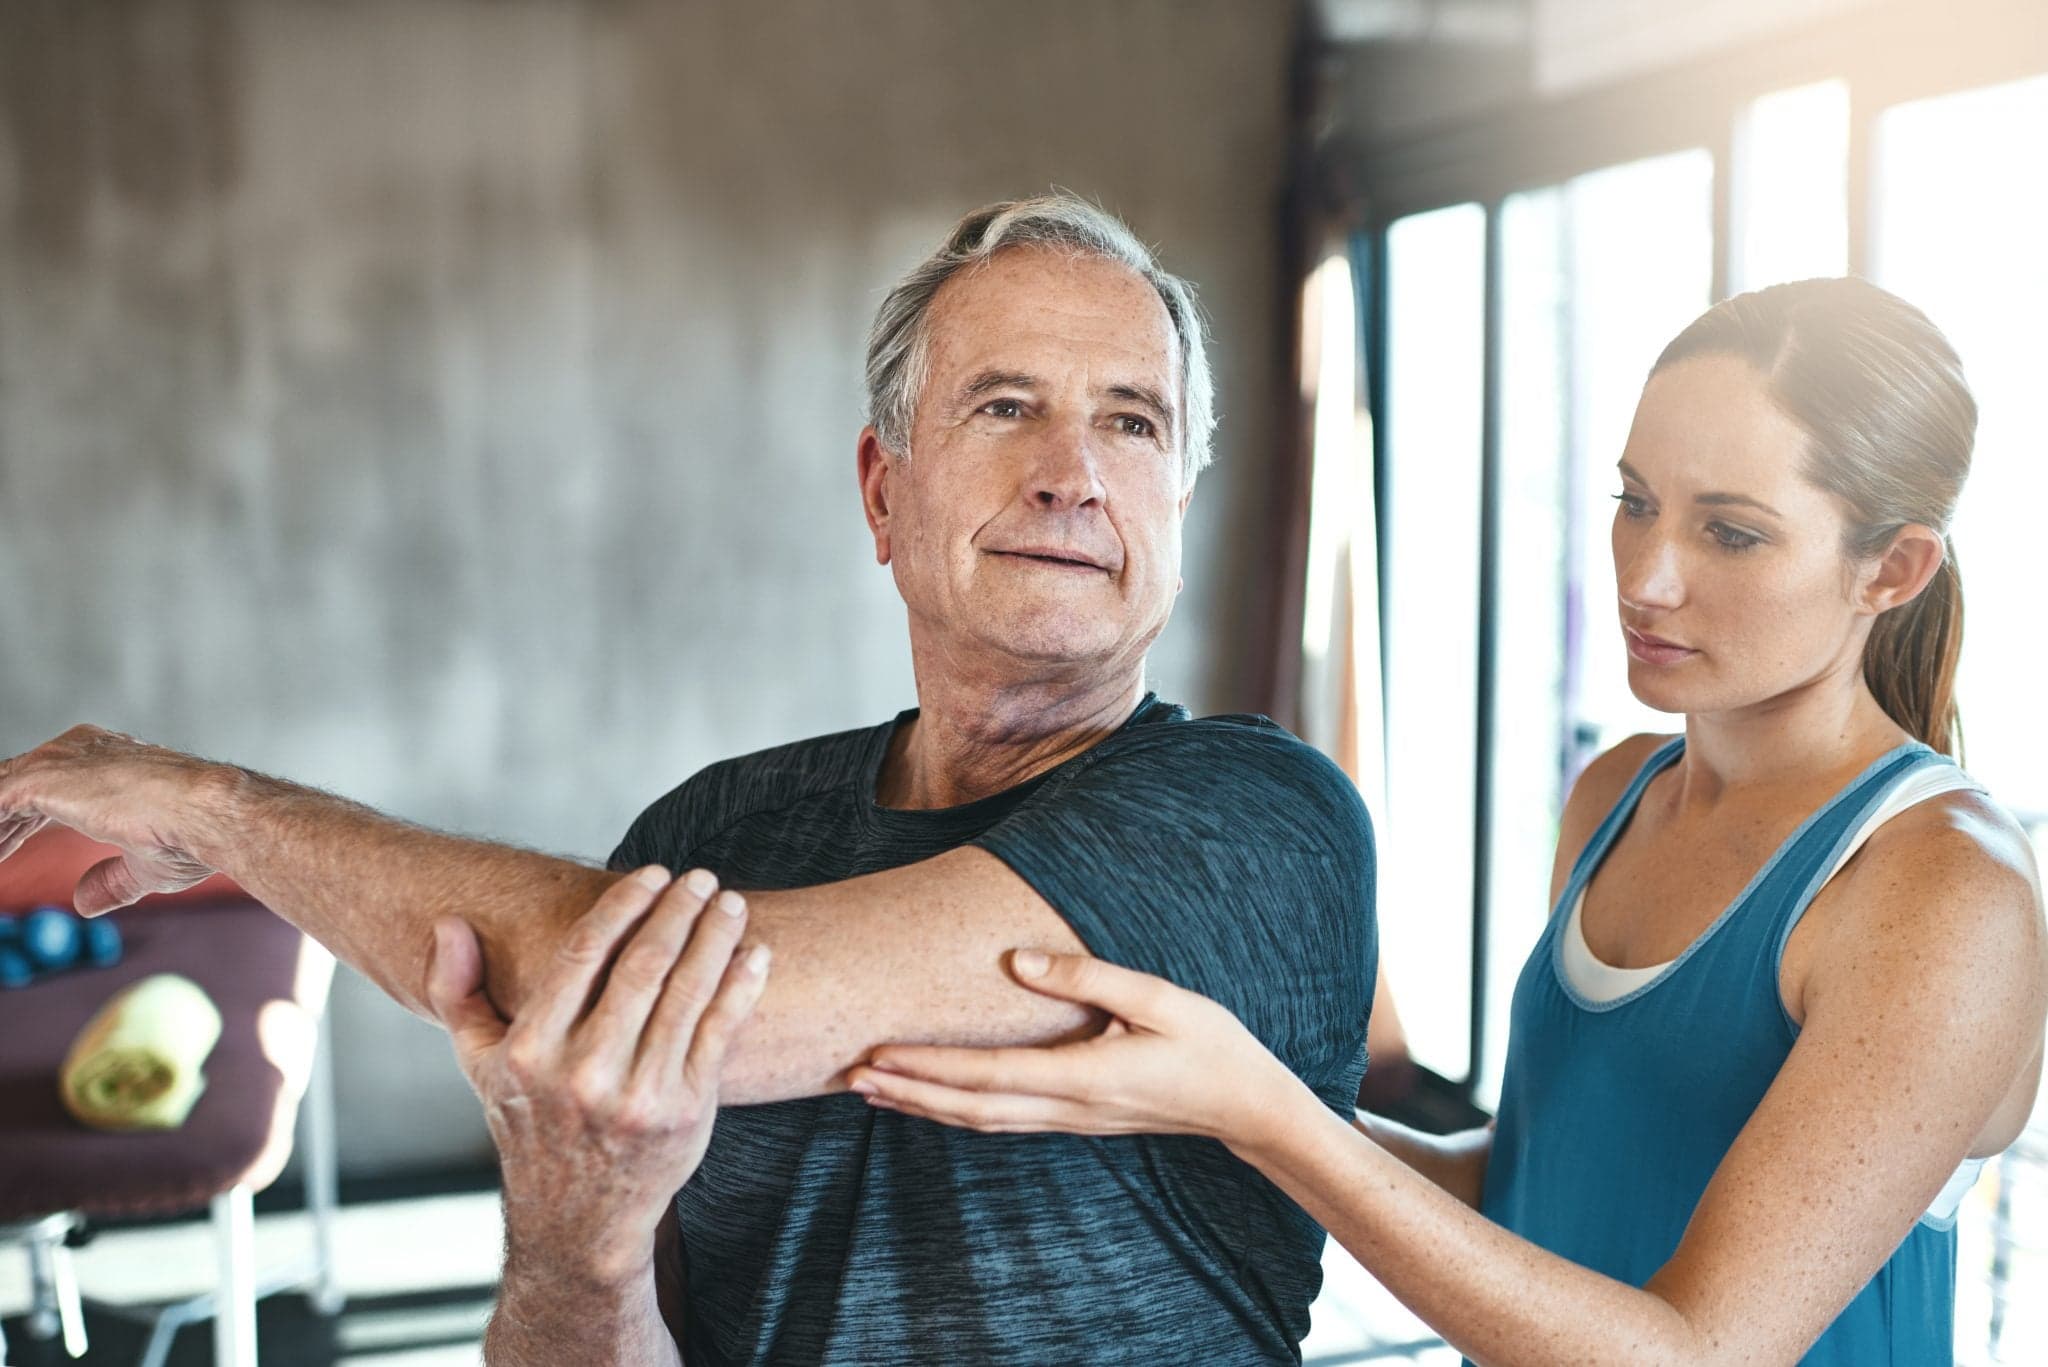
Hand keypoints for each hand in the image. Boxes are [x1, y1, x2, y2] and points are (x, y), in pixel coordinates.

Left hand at [0, 725, 227, 913]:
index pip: (48, 785)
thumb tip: (85, 903)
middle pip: (18, 783)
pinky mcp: (39, 778)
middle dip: (2, 824)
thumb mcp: (145, 865)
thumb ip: (110, 878)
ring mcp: (59, 761)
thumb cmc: (190, 834)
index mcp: (108, 760)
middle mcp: (81, 750)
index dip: (22, 822)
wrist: (205, 813)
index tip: (9, 846)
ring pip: (1, 792)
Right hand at [428, 864, 768, 1290]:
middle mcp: (584, 1072)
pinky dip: (740, 988)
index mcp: (532, 1051)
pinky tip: (754, 955)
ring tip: (732, 904)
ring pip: (687, 993)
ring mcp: (638, 1093)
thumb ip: (458, 992)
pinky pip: (719, 1033)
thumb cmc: (531, 1126)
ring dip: (716, 938)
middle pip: (643, 965)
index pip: (584, 953)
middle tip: (702, 877)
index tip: (652, 874)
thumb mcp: (480, 1066)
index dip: (624, 904)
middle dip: (679, 911)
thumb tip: (451, 924)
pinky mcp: (684, 1111)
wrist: (577, 1221)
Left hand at [845, 950, 1305, 1151]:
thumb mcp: (1156, 997)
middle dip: (907, 1092)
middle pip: (969, 1107)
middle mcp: (1067, 1107)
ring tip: (874, 1089)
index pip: (987, 1074)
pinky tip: (935, 1100)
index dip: (928, 1066)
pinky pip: (1003, 1119)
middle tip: (849, 1077)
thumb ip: (1085, 977)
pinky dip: (958, 1111)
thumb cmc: (1209, 1044)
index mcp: (1082, 1076)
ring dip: (925, 1105)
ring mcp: (1070, 1119)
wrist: (1245, 1105)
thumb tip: (1015, 960)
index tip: (879, 1055)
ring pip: (981, 1120)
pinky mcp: (1076, 1118)